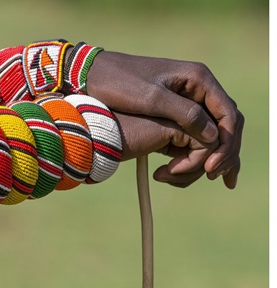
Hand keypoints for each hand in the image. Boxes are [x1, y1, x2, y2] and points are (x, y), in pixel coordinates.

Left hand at [87, 51, 243, 188]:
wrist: (95, 74)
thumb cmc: (119, 83)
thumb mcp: (151, 98)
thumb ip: (184, 114)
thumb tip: (214, 136)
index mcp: (198, 79)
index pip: (227, 114)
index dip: (226, 143)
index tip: (211, 168)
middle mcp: (198, 87)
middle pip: (226, 123)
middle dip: (225, 152)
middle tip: (214, 177)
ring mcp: (187, 98)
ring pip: (213, 129)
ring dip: (217, 153)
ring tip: (212, 178)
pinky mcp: (175, 109)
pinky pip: (196, 130)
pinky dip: (201, 149)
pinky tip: (199, 168)